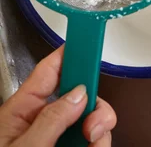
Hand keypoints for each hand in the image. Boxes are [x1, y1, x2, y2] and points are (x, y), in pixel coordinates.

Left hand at [0, 47, 116, 146]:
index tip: (91, 43)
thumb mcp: (25, 146)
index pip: (49, 70)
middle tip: (92, 126)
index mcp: (21, 111)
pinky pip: (95, 140)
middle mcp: (41, 122)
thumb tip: (79, 94)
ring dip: (101, 131)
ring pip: (94, 120)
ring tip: (91, 145)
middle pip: (81, 95)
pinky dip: (98, 144)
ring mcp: (57, 138)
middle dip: (96, 107)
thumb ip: (52, 118)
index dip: (72, 53)